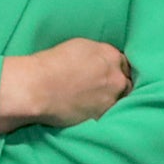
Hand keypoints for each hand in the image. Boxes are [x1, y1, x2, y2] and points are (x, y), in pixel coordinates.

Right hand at [0, 39, 132, 131]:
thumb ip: (97, 55)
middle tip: (103, 89)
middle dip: (117, 85)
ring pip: (120, 101)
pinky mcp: (101, 116)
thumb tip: (101, 62)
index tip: (107, 74)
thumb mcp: (78, 47)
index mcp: (111, 56)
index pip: (123, 63)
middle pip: (125, 83)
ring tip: (95, 101)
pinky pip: (107, 114)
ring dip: (111, 100)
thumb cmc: (51, 64)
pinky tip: (88, 110)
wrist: (37, 88)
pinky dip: (100, 112)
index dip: (115, 69)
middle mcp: (116, 77)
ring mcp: (111, 99)